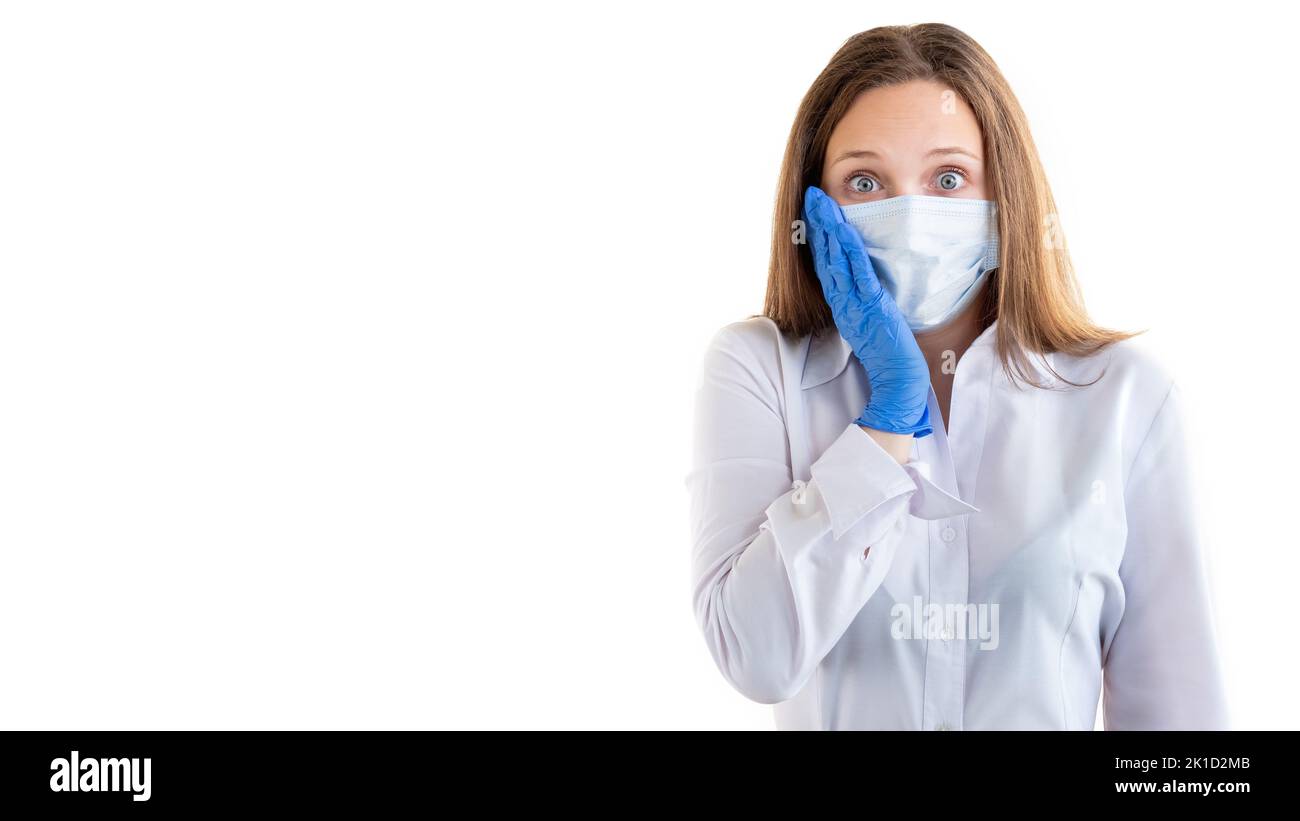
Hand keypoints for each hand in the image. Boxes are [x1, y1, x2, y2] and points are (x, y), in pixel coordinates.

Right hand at [803, 185, 932, 437]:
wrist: (899, 380)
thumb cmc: (891, 354)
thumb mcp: (875, 321)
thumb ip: (867, 301)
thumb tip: (867, 282)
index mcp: (844, 303)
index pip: (827, 263)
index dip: (820, 235)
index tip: (815, 211)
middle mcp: (845, 301)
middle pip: (827, 255)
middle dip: (819, 223)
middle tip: (812, 195)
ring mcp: (856, 303)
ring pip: (838, 260)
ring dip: (830, 229)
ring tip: (822, 203)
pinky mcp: (872, 307)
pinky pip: (859, 274)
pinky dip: (850, 251)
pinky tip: (845, 231)